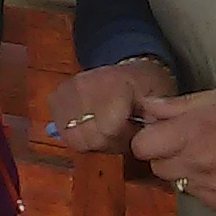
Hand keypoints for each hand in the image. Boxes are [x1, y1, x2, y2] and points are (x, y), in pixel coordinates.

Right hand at [46, 58, 173, 152]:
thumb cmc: (148, 89)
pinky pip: (61, 131)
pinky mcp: (55, 97)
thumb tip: (138, 143)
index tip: (134, 131)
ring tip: (106, 130)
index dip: (123, 139)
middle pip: (86, 136)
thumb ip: (153, 124)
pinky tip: (91, 126)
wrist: (131, 71)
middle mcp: (84, 84)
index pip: (107, 129)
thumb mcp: (161, 103)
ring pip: (71, 137)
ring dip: (90, 140)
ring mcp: (66, 90)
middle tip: (121, 133)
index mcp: (115, 84)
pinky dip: (76, 134)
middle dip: (106, 142)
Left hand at [135, 88, 215, 214]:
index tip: (159, 133)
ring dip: (183, 171)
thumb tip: (146, 106)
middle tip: (186, 144)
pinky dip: (203, 185)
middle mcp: (197, 163)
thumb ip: (177, 105)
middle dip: (163, 155)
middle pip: (155, 166)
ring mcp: (209, 188)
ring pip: (175, 182)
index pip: (141, 146)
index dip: (147, 138)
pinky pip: (196, 196)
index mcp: (193, 132)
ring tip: (209, 157)